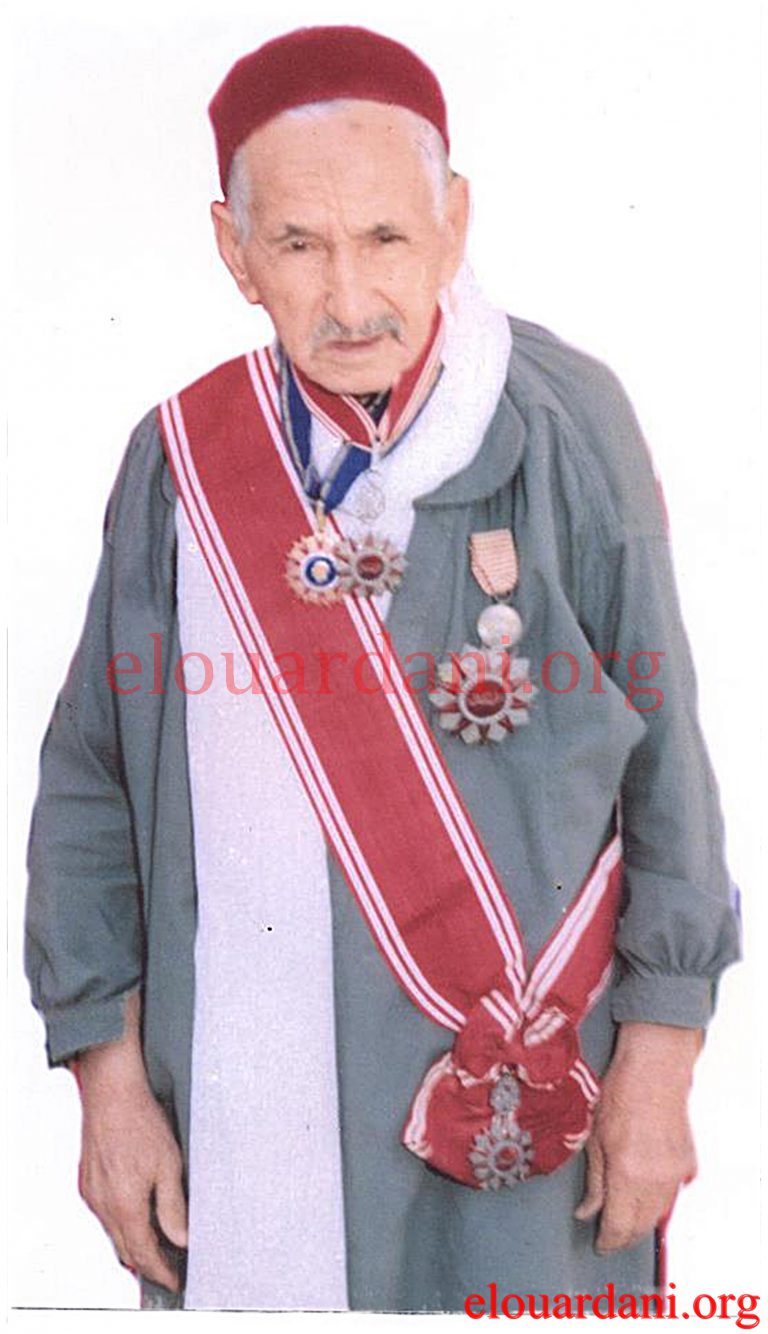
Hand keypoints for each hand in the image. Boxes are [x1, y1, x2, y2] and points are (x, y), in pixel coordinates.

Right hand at [72, 992, 187, 1291]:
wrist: (111, 1091)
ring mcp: (91, 1194)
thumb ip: (174, 1207)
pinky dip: (120, 1223)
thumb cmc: (142, 1122)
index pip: (143, 1254)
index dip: (161, 1270)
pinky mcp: (86, 1181)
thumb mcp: (169, 1164)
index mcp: (124, 1206)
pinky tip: (136, 1213)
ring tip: (158, 1243)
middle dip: (148, 1262)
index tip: (176, 1278)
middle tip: (171, 1265)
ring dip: (133, 1242)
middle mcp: (103, 1206)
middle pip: (125, 1249)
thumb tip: (182, 1239)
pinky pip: (103, 1215)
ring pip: (113, 1233)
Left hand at [574, 1021, 700, 1252]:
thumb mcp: (594, 1136)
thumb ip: (593, 1181)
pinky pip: (673, 1193)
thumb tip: (587, 1213)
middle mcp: (656, 1180)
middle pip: (642, 1227)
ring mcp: (676, 1173)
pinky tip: (644, 1189)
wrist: (655, 1067)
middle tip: (608, 1234)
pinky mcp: (689, 1163)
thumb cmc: (618, 1093)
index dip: (608, 1241)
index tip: (599, 1244)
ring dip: (642, 1220)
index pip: (619, 1227)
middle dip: (624, 1235)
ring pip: (660, 1214)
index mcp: (627, 1174)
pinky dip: (658, 1198)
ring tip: (623, 1215)